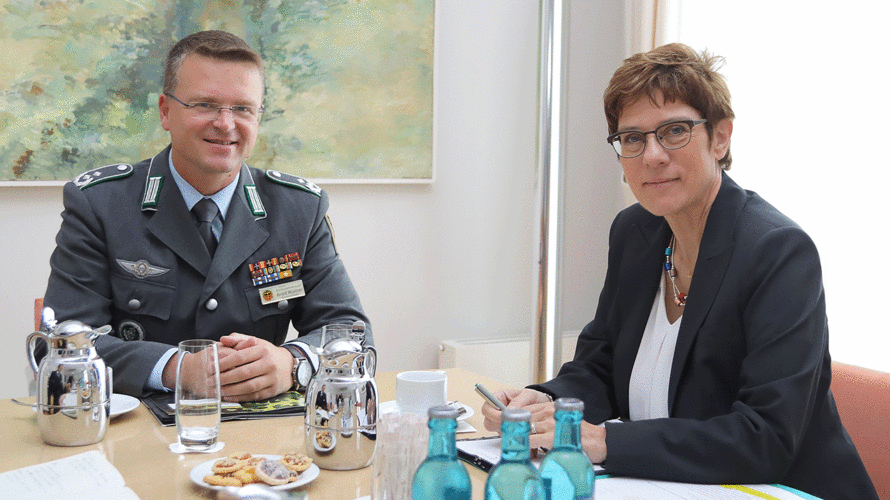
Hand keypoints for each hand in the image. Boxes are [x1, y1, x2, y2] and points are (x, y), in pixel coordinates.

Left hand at [216, 333, 293, 401]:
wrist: (289, 365)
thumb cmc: (268, 354)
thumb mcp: (256, 342)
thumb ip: (238, 339)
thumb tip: (223, 339)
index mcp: (263, 350)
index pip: (239, 356)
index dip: (223, 363)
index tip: (211, 367)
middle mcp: (269, 364)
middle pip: (243, 372)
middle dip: (224, 378)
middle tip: (211, 381)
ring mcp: (272, 378)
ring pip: (249, 386)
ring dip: (231, 390)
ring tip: (218, 390)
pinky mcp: (273, 390)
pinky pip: (254, 395)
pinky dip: (240, 397)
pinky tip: (230, 396)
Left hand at [480, 387, 606, 462]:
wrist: (598, 440)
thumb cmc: (577, 434)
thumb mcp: (558, 422)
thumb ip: (543, 423)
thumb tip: (527, 430)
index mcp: (548, 407)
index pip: (523, 408)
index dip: (509, 414)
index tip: (497, 418)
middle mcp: (547, 412)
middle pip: (520, 416)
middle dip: (505, 423)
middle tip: (493, 427)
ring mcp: (550, 423)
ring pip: (523, 426)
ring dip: (511, 432)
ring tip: (501, 436)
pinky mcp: (552, 436)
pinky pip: (532, 439)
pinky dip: (521, 442)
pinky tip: (515, 444)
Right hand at [481, 387, 553, 431]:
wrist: (543, 406)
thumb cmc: (534, 398)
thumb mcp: (528, 395)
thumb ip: (518, 402)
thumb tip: (508, 411)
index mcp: (498, 398)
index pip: (486, 408)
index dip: (492, 414)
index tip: (501, 417)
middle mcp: (497, 411)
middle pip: (488, 421)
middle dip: (498, 425)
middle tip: (511, 424)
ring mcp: (502, 422)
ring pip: (496, 430)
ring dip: (506, 430)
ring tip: (519, 426)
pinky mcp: (508, 430)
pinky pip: (505, 435)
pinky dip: (512, 435)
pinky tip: (522, 431)